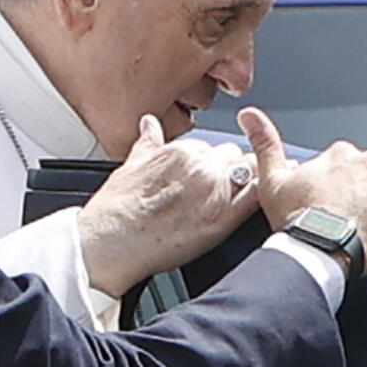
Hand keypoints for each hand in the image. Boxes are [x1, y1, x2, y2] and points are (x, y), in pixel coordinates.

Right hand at [78, 115, 258, 296]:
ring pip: (248, 174)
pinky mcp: (224, 220)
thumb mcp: (130, 165)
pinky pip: (253, 200)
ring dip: (242, 183)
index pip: (211, 147)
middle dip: (227, 169)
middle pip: (233, 157)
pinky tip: (244, 207)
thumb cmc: (117, 209)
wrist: (113, 241)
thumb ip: (147, 142)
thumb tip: (150, 124)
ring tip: (223, 202)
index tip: (200, 175)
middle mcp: (202, 167)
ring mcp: (215, 192)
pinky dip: (254, 199)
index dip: (208, 162)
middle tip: (210, 191)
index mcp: (182, 151)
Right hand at [238, 107, 366, 275]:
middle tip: (354, 214)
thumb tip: (249, 115)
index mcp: (338, 154)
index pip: (347, 163)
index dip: (341, 184)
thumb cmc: (298, 220)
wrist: (321, 247)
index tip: (335, 201)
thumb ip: (264, 142)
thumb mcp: (272, 180)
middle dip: (366, 189)